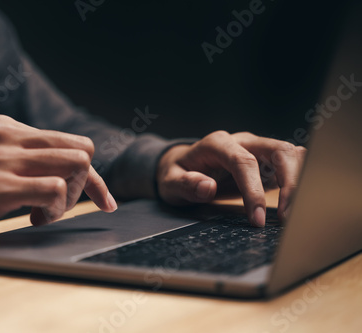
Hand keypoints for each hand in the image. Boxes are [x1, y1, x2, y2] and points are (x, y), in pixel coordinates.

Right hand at [0, 115, 116, 252]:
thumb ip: (23, 162)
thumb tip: (64, 177)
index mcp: (7, 127)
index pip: (70, 142)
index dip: (91, 175)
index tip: (102, 199)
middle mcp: (8, 135)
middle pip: (82, 149)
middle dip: (86, 184)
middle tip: (62, 206)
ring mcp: (2, 158)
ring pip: (76, 162)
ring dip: (71, 196)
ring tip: (43, 214)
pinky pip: (53, 189)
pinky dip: (55, 210)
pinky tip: (33, 220)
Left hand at [156, 131, 306, 226]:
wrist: (180, 166)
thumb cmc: (175, 174)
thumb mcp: (169, 182)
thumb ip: (185, 184)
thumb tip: (208, 187)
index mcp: (217, 144)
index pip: (244, 162)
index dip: (253, 191)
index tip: (255, 218)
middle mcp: (242, 142)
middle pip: (279, 151)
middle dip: (290, 182)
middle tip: (287, 217)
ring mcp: (257, 149)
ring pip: (292, 154)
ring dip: (300, 181)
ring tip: (295, 213)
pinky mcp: (266, 162)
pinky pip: (291, 165)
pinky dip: (299, 182)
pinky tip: (295, 206)